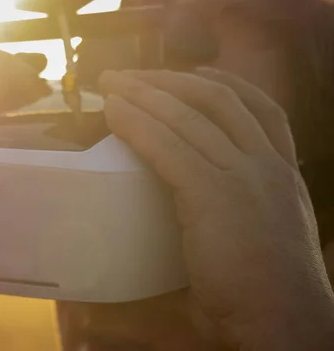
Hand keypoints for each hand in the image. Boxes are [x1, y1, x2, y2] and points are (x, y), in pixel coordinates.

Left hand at [95, 68, 333, 348]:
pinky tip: (113, 112)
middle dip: (168, 79)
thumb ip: (233, 217)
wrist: (286, 328)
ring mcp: (243, 177)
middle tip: (129, 75)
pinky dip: (137, 123)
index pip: (261, 109)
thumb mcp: (262, 239)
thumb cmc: (266, 297)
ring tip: (111, 82)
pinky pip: (168, 146)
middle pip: (218, 99)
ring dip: (144, 92)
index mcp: (283, 174)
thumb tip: (188, 215)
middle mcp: (267, 166)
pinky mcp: (214, 196)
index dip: (227, 82)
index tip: (196, 71)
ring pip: (188, 115)